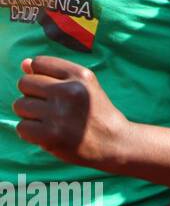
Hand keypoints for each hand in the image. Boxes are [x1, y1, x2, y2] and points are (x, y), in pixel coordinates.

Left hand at [13, 57, 128, 168]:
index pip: (39, 63)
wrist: (114, 142)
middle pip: (24, 83)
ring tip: (49, 121)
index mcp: (81, 75)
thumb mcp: (84, 86)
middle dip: (32, 95)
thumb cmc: (96, 113)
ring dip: (29, 114)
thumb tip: (24, 63)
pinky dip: (30, 132)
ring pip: (20, 105)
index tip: (52, 89)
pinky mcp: (51, 135)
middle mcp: (70, 91)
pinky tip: (46, 134)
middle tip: (50, 107)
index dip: (40, 76)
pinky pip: (22, 127)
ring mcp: (60, 114)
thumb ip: (54, 73)